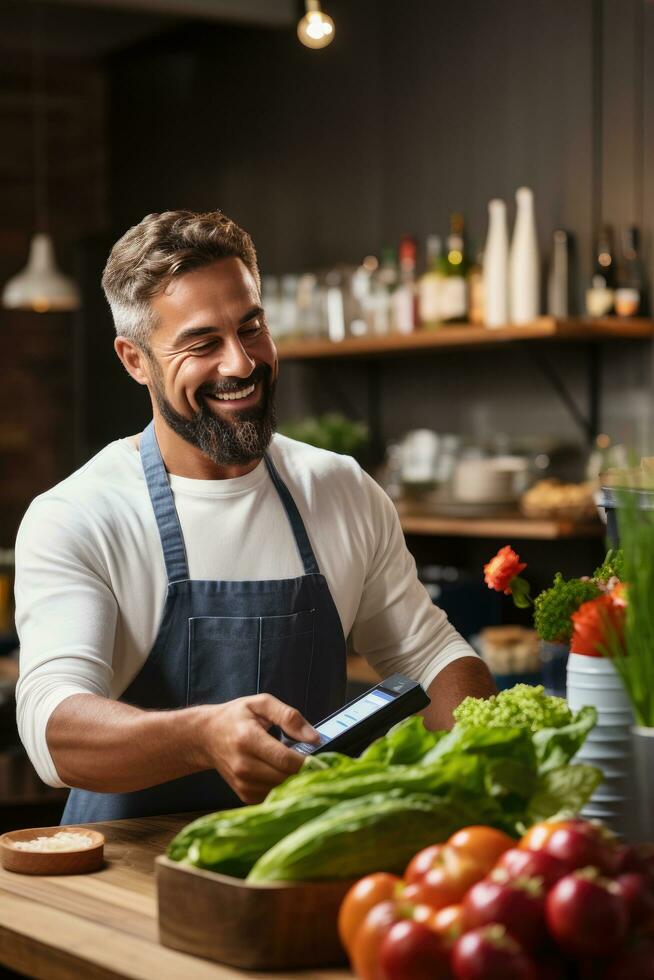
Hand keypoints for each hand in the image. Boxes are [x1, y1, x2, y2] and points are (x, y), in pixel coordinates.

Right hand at [196, 695, 320, 803]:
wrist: (205, 736)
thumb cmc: (235, 717)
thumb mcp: (261, 704)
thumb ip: (289, 717)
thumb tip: (314, 738)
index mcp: (248, 739)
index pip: (285, 759)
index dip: (306, 761)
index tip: (318, 757)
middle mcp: (243, 765)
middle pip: (285, 777)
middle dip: (300, 769)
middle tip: (306, 758)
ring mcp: (241, 782)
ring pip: (280, 789)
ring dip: (291, 778)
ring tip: (288, 762)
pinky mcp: (243, 794)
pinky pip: (272, 796)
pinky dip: (280, 786)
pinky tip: (276, 772)